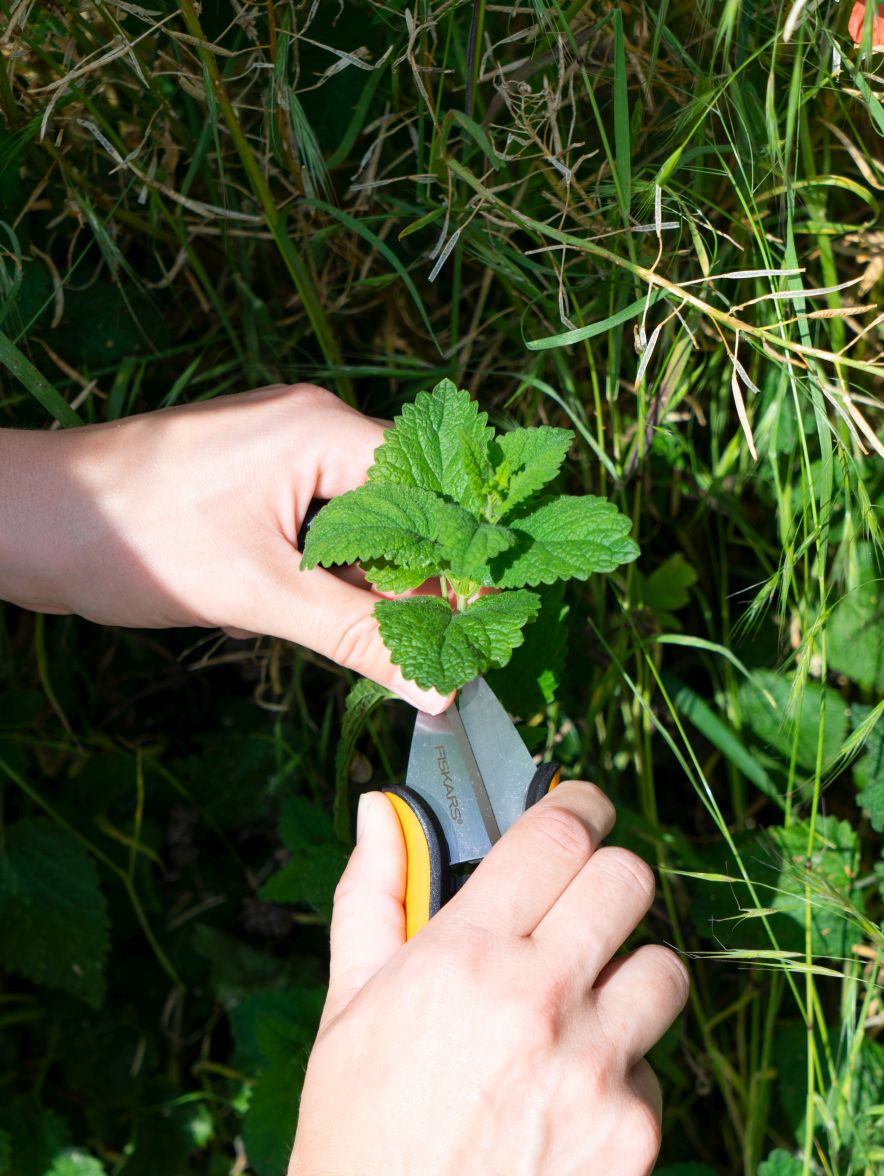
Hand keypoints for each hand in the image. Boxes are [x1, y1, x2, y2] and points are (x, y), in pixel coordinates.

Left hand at [0, 385, 450, 712]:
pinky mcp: (254, 488)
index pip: (432, 490)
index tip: (485, 624)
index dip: (462, 561)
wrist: (26, 522)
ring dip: (373, 586)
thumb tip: (437, 685)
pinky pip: (321, 534)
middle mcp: (310, 430)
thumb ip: (358, 636)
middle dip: (421, 581)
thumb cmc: (132, 537)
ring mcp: (280, 457)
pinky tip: (326, 620)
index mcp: (321, 431)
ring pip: (363, 528)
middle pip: (405, 509)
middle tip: (447, 649)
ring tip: (384, 643)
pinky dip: (331, 580)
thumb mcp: (260, 594)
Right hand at [266, 781, 687, 1175]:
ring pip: (667, 969)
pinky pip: (656, 1068)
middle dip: (608, 878)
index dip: (578, 806)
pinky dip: (621, 1074)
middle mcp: (542, 1000)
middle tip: (582, 907)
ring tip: (579, 1014)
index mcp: (467, 954)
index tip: (580, 811)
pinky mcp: (636, 1137)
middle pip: (630, 878)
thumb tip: (381, 807)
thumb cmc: (350, 1135)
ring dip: (627, 976)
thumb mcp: (346, 1005)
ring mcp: (600, 1071)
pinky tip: (565, 1108)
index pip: (560, 832)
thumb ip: (373, 894)